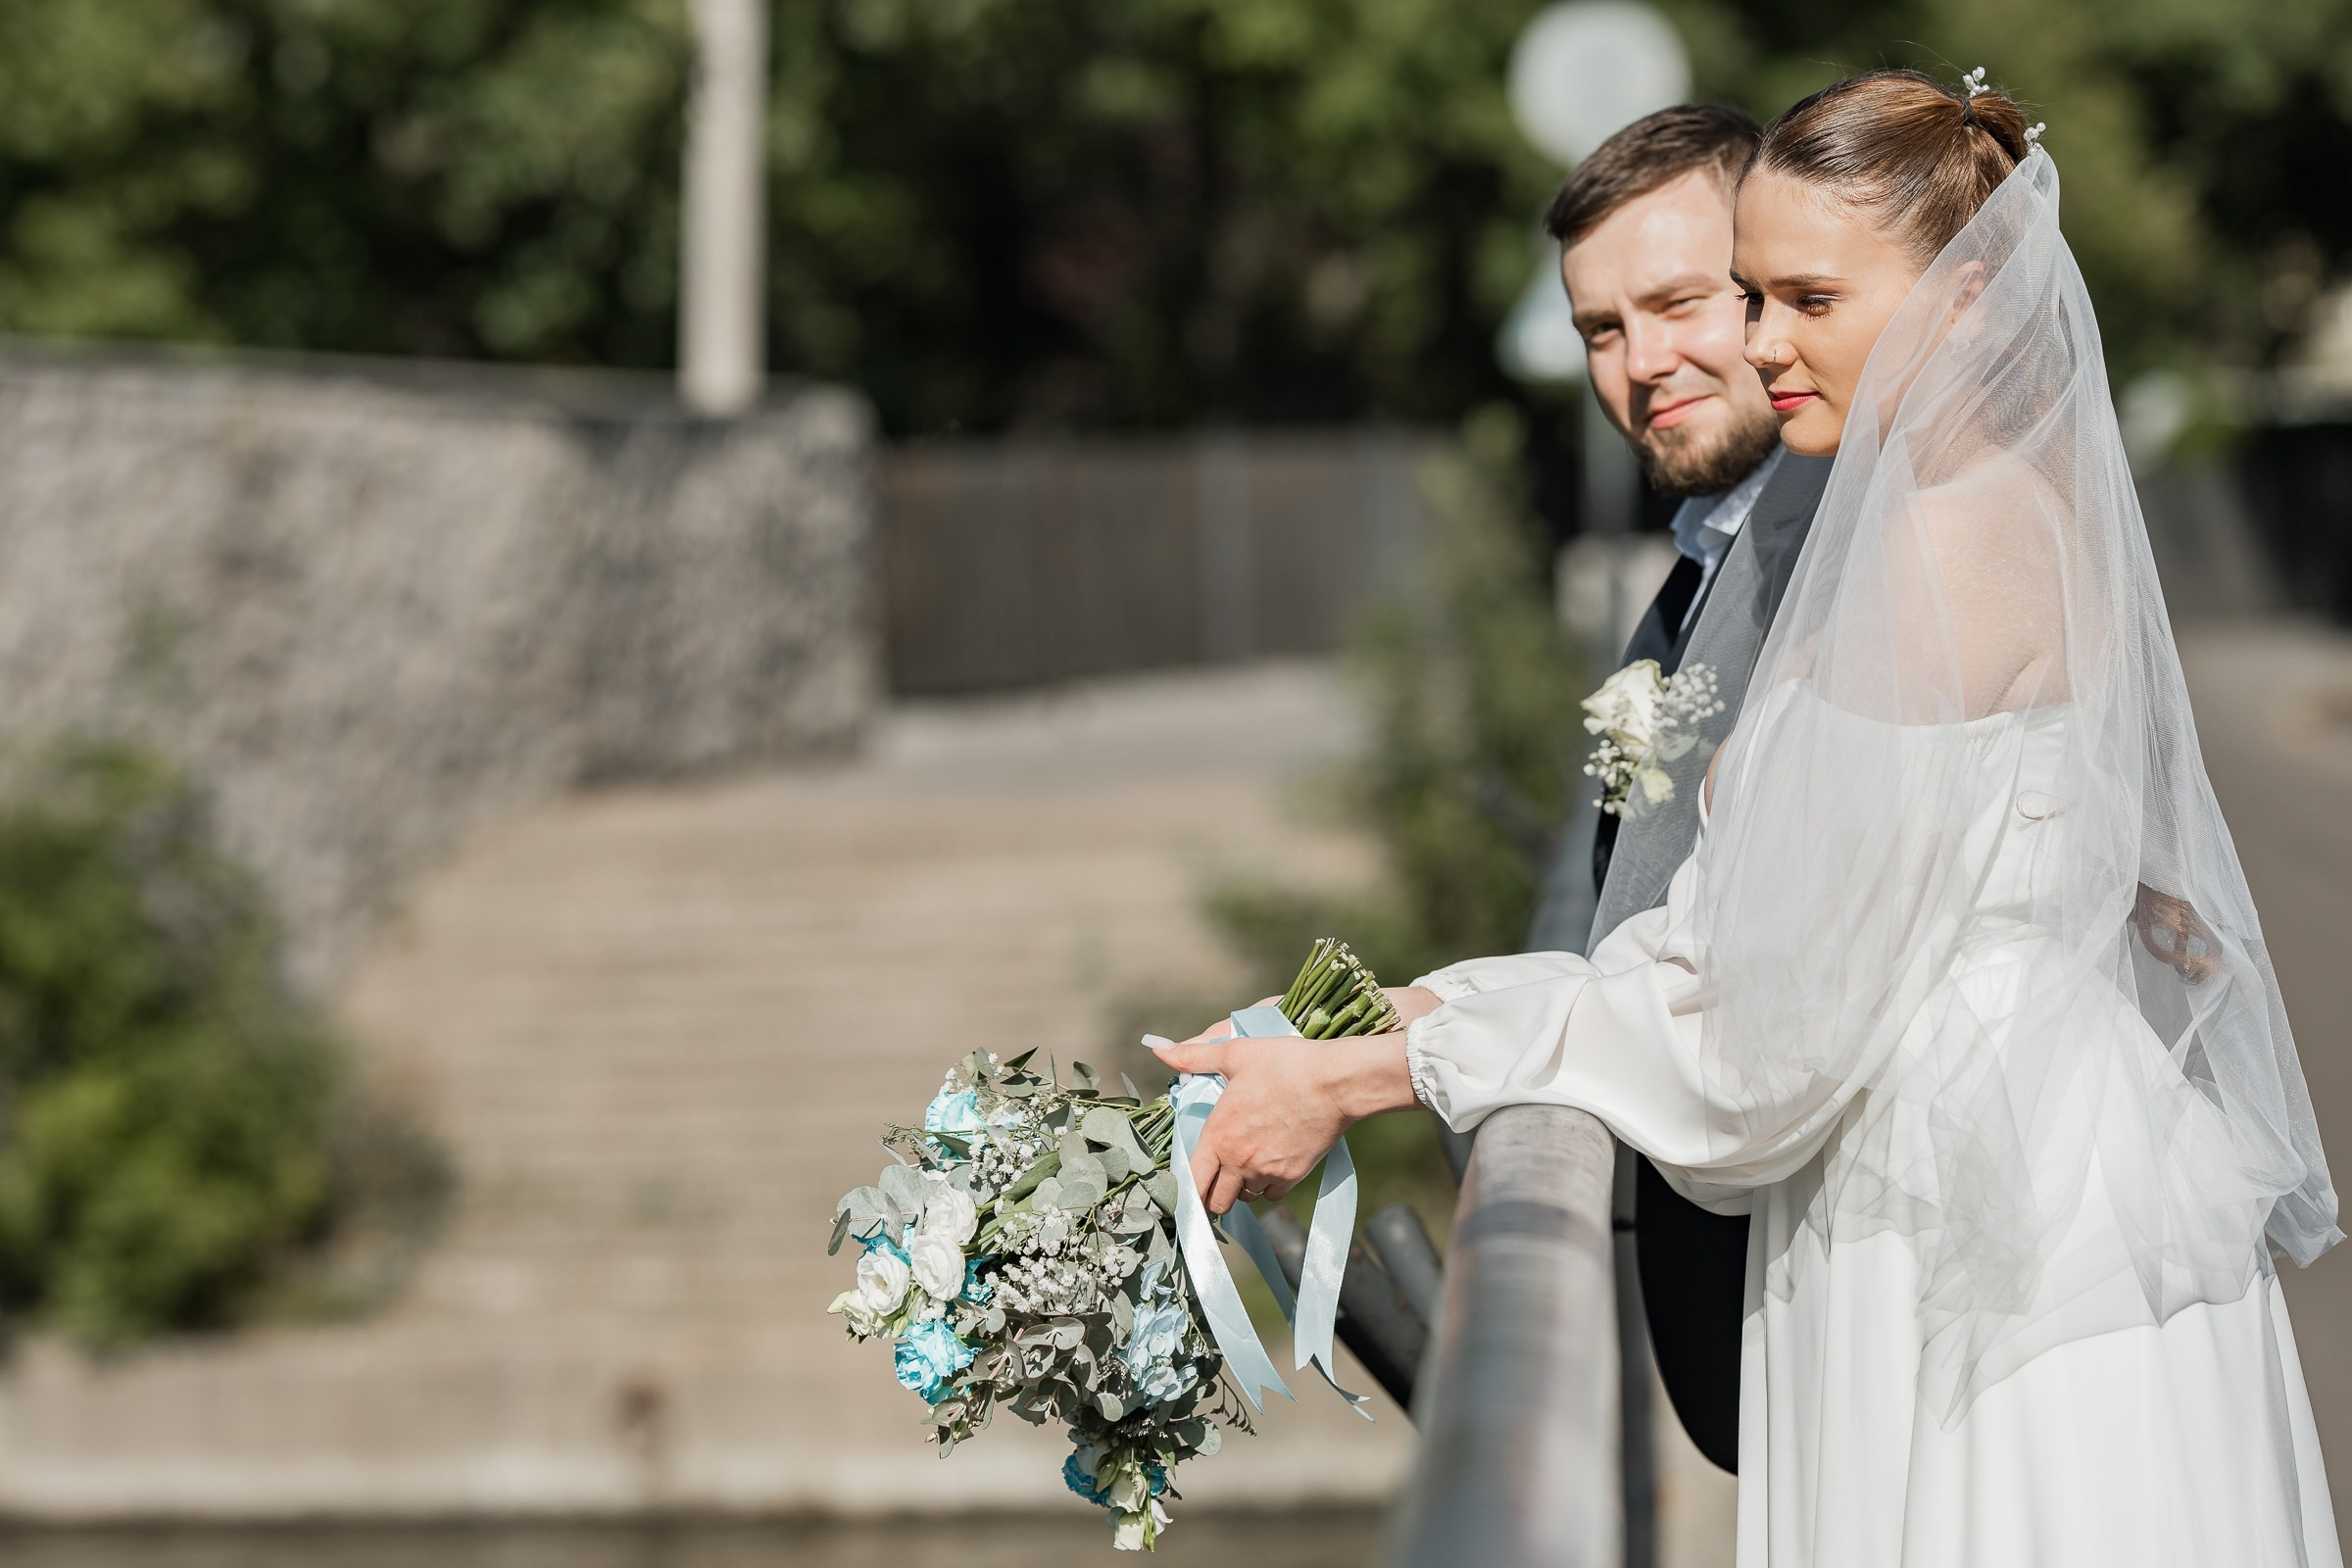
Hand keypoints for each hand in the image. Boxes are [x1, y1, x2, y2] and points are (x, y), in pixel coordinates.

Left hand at [1149, 986, 1440, 1214]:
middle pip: (1216, 1202)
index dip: (1187, 1187)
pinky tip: (1270, 1167)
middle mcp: (1239, 1161)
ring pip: (1245, 1198)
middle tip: (1215, 1180)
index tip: (1190, 1182)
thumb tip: (1158, 1049)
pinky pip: (1272, 1195)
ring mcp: (1267, 1171)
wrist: (1335, 1081)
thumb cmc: (1285, 1064)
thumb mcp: (1235, 1053)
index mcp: (1219, 1136)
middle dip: (1212, 1195)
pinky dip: (1268, 1187)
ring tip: (1243, 1169)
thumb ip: (1193, 1056)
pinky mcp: (1294, 1175)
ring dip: (1240, 1189)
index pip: (1192, 1181)